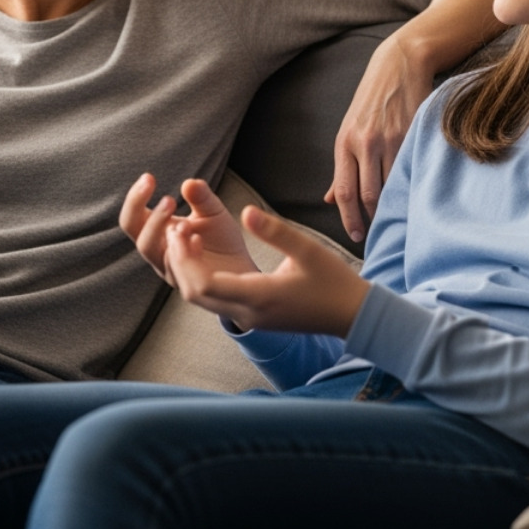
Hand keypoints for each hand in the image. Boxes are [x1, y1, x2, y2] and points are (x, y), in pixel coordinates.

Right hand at [120, 174, 257, 284]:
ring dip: (160, 229)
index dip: (135, 198)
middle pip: (135, 233)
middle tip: (170, 200)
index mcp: (158, 231)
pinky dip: (182, 250)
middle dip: (149, 215)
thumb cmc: (220, 239)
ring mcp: (169, 267)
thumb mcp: (212, 211)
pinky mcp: (183, 281)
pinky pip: (173, 267)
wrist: (240, 269)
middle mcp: (159, 250)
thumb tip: (190, 183)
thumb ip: (201, 197)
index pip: (133, 217)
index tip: (149, 177)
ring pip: (148, 249)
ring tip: (183, 220)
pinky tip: (198, 240)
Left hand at [166, 206, 370, 336]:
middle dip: (180, 263)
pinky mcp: (253, 317)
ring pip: (202, 300)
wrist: (351, 316)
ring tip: (187, 238)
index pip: (203, 284)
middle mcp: (248, 313)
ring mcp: (250, 319)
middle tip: (176, 230)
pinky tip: (206, 254)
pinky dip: (202, 279)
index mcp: (259, 296)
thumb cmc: (333, 281)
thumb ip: (274, 231)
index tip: (181, 229)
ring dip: (189, 271)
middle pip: (194, 294)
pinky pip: (215, 301)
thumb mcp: (307, 249)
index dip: (185, 258)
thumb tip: (246, 210)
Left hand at [325, 32, 431, 241]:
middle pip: (366, 194)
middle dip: (371, 219)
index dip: (349, 218)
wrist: (399, 65)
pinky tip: (412, 199)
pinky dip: (410, 189)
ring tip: (395, 222)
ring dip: (392, 208)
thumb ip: (341, 168)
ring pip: (389, 185)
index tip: (357, 235)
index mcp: (344, 143)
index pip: (344, 190)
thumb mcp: (348, 131)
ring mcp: (389, 139)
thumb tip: (329, 200)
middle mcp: (364, 142)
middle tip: (378, 235)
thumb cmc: (371, 102)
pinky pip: (410, 170)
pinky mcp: (411, 134)